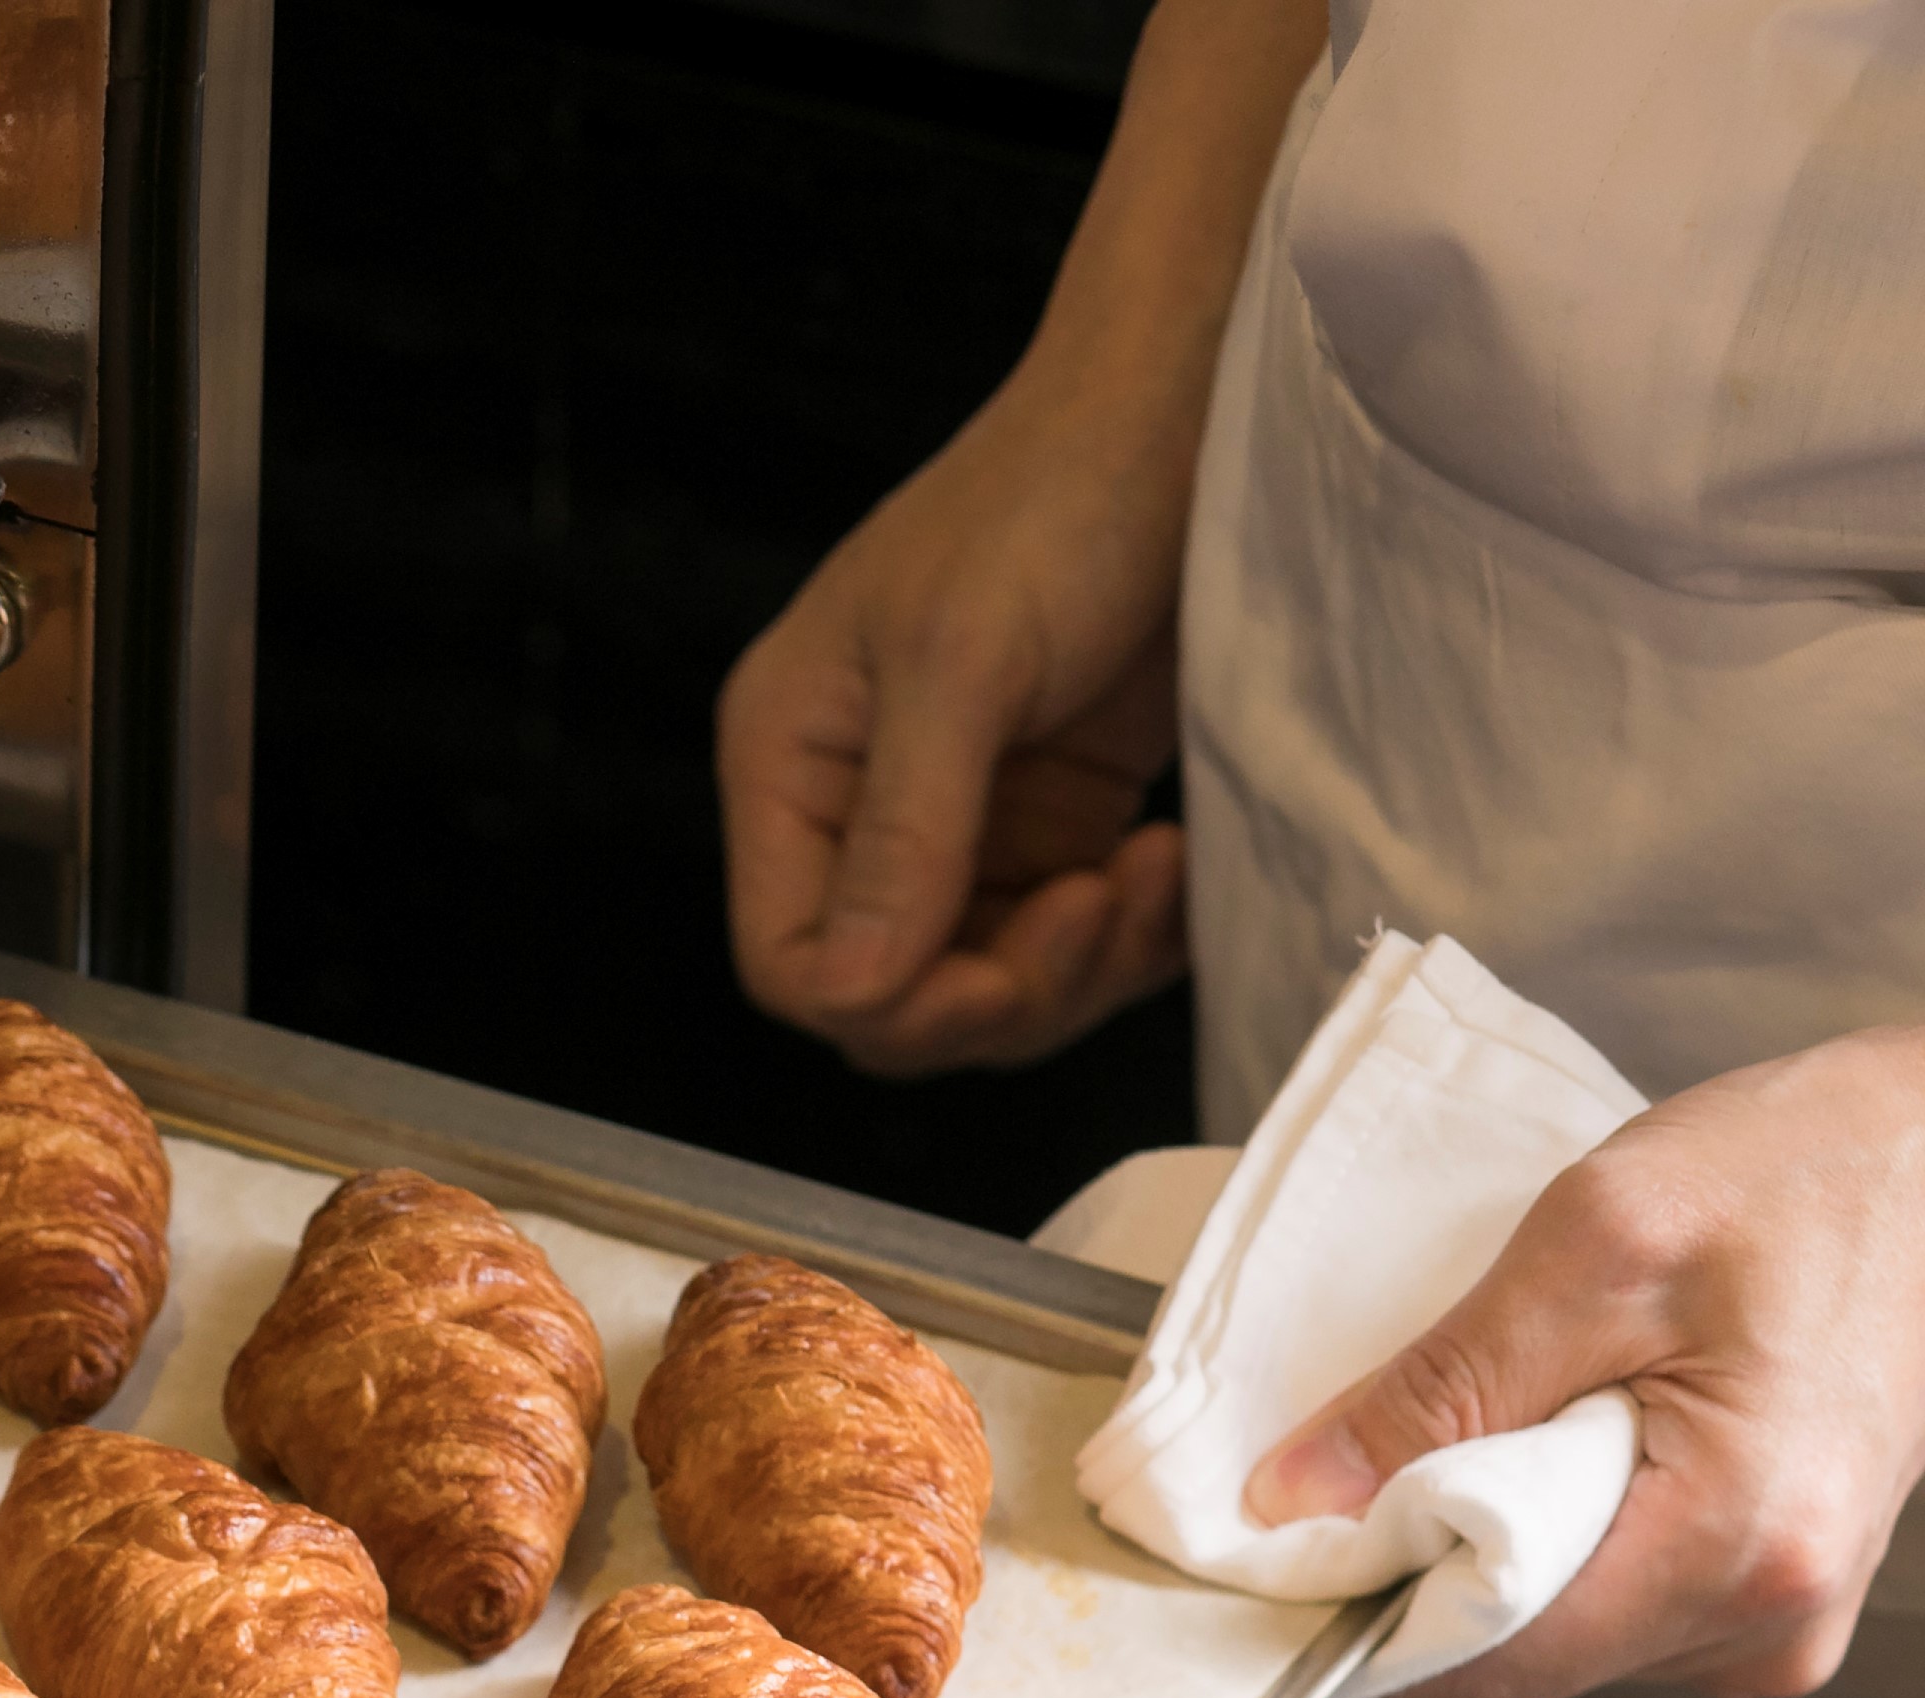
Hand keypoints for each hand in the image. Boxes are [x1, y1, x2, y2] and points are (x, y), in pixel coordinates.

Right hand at [712, 0, 1320, 1076]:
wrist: (1189, 415)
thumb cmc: (1056, 495)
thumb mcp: (963, 661)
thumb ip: (905, 833)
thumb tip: (852, 993)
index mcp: (791, 760)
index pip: (793, 958)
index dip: (888, 1000)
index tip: (1002, 967)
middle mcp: (856, 805)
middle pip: (892, 994)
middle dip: (1000, 990)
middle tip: (1098, 909)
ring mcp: (961, 818)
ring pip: (988, 983)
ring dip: (1080, 968)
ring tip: (1151, 873)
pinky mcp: (1056, 817)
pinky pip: (1071, 942)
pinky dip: (1128, 937)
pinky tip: (1170, 863)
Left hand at [1246, 1027, 1924, 1697]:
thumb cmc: (1806, 1176)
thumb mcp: (1590, 1247)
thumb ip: (1436, 1388)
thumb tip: (1297, 1498)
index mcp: (1735, 1546)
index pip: (1482, 1666)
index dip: (1356, 1614)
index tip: (1279, 1538)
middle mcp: (1770, 1616)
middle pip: (1511, 1659)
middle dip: (1412, 1571)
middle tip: (1373, 1447)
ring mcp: (1780, 1614)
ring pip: (1553, 1636)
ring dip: (1481, 1546)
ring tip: (1501, 1415)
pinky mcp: (1771, 1585)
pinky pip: (1609, 1598)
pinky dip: (1546, 1532)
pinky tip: (1556, 1438)